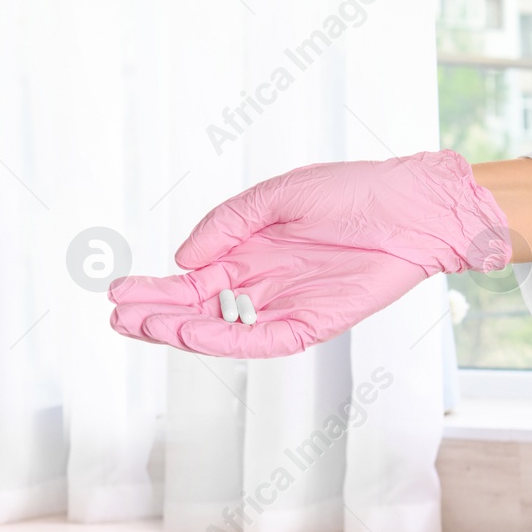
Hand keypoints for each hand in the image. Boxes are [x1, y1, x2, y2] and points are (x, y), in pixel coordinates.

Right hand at [108, 150, 511, 358]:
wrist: (414, 204)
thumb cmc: (354, 191)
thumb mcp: (276, 196)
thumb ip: (226, 224)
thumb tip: (183, 261)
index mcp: (249, 256)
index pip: (190, 283)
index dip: (154, 289)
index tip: (117, 292)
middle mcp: (261, 288)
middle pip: (197, 311)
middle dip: (155, 316)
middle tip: (117, 318)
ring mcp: (285, 308)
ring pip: (221, 331)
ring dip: (179, 332)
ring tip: (141, 326)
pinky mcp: (312, 324)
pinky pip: (262, 339)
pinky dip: (225, 339)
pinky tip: (192, 333)